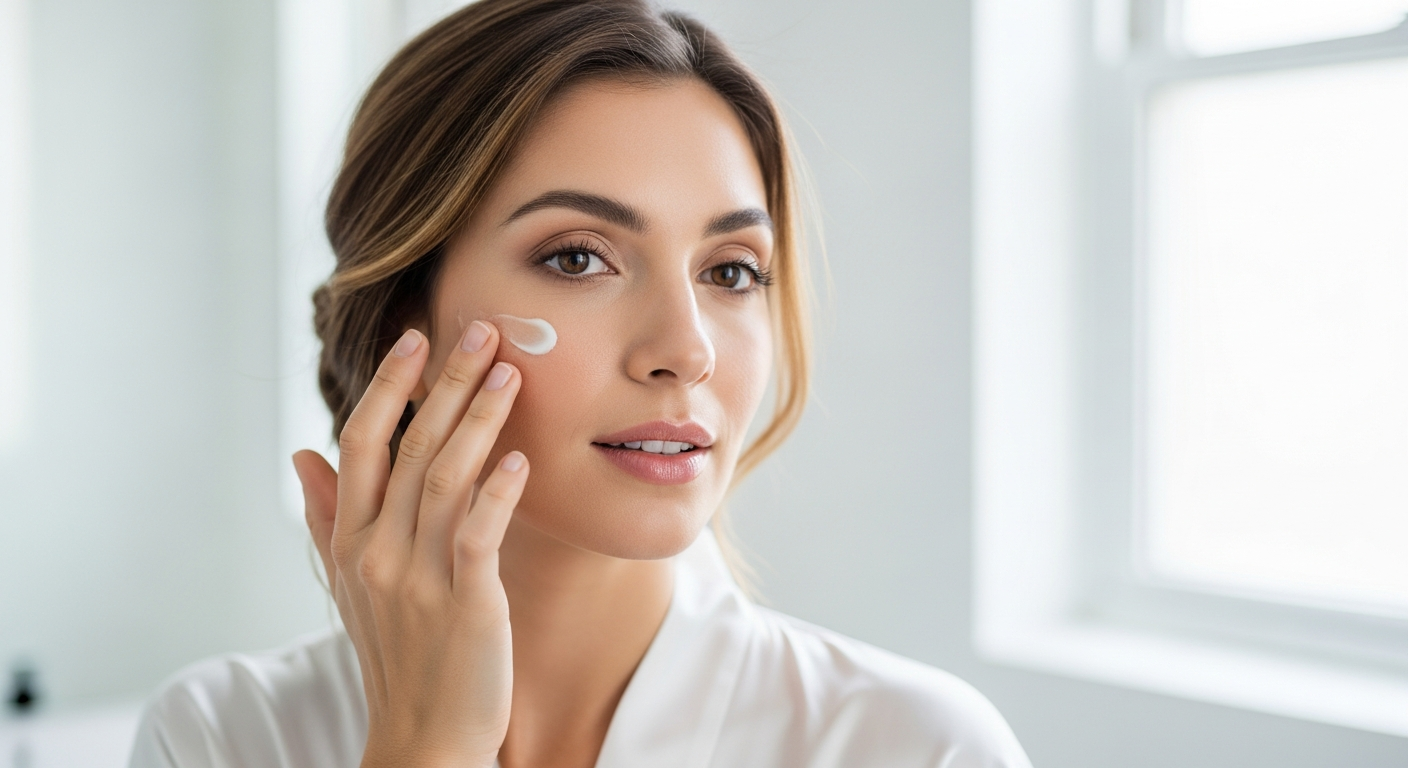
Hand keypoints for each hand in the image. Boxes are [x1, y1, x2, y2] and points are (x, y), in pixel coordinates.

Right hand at [294, 321, 524, 767]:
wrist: (423, 734)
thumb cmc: (396, 654)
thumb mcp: (350, 584)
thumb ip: (326, 518)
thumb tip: (298, 457)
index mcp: (351, 541)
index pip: (360, 443)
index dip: (388, 386)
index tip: (415, 337)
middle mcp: (376, 552)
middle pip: (407, 447)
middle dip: (444, 383)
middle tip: (479, 329)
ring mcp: (418, 578)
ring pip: (444, 479)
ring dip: (478, 420)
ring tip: (509, 373)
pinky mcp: (465, 603)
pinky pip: (477, 534)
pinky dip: (497, 493)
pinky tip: (520, 458)